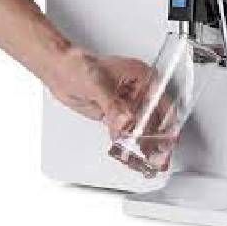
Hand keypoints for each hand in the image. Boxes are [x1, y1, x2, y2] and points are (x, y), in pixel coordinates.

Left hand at [49, 48, 177, 172]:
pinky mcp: (116, 115)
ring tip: (147, 160)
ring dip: (143, 143)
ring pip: (141, 127)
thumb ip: (112, 104)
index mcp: (142, 77)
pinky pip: (126, 131)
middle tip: (157, 155)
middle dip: (155, 138)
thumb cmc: (79, 65)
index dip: (166, 121)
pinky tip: (130, 154)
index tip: (167, 139)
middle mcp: (138, 91)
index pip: (161, 102)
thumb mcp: (98, 84)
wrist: (59, 71)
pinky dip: (127, 143)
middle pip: (154, 118)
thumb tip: (126, 119)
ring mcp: (127, 104)